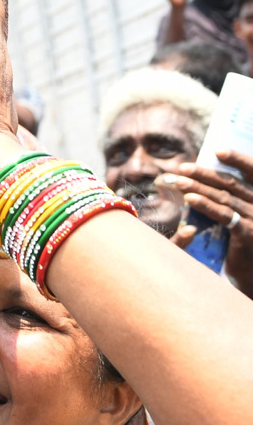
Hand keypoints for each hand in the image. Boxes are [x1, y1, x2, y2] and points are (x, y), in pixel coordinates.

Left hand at [161, 150, 252, 297]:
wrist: (252, 273)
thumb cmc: (244, 244)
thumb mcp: (241, 217)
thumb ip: (231, 200)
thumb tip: (205, 180)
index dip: (238, 159)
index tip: (218, 150)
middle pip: (231, 183)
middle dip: (205, 174)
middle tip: (183, 168)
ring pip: (224, 198)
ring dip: (198, 187)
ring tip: (178, 181)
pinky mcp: (247, 234)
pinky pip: (223, 216)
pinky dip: (206, 205)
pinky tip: (190, 199)